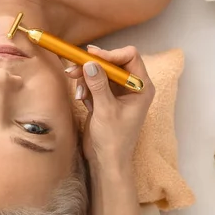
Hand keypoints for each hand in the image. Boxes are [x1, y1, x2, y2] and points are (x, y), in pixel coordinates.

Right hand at [66, 46, 154, 169]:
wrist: (107, 160)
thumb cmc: (114, 140)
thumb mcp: (105, 110)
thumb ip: (98, 85)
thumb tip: (91, 63)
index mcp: (141, 87)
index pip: (129, 57)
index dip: (110, 54)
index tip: (91, 57)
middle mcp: (131, 86)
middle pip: (112, 63)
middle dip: (93, 66)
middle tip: (73, 70)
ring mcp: (118, 92)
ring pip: (100, 72)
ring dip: (86, 80)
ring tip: (79, 94)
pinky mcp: (106, 98)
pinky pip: (94, 83)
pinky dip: (85, 88)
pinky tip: (82, 100)